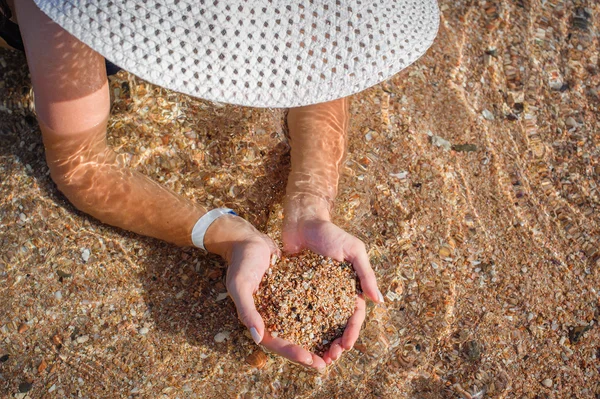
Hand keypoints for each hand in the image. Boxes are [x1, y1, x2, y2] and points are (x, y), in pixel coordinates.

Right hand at [204, 215, 326, 369]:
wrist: (250, 242)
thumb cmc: (242, 262)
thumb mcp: (240, 285)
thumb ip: (247, 311)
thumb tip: (258, 338)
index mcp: (257, 320)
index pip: (276, 343)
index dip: (293, 353)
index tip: (311, 359)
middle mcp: (271, 318)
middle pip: (292, 341)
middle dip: (310, 353)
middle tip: (329, 361)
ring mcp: (283, 307)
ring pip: (303, 329)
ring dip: (318, 340)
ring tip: (337, 347)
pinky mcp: (294, 295)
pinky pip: (308, 310)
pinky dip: (321, 318)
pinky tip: (338, 322)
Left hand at [283, 211, 382, 364]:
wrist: (302, 221)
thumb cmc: (330, 233)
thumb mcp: (353, 250)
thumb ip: (366, 274)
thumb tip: (379, 301)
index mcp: (349, 287)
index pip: (354, 315)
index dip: (352, 332)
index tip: (346, 347)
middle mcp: (333, 294)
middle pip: (336, 325)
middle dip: (335, 343)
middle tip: (329, 359)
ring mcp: (314, 294)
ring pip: (318, 324)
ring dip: (318, 341)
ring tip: (313, 357)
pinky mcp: (295, 290)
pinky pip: (297, 312)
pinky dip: (298, 327)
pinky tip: (293, 341)